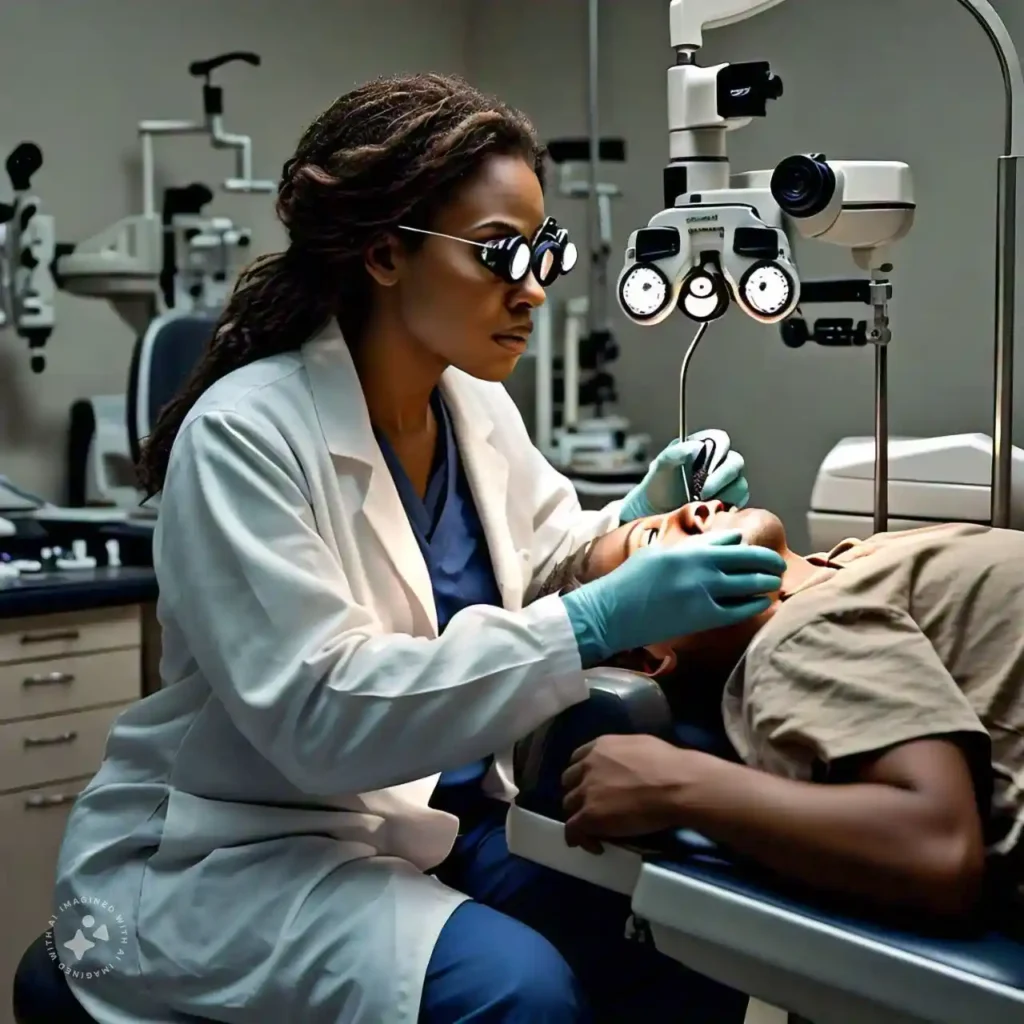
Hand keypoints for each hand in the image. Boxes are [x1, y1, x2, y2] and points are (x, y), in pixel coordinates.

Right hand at [560, 530, 785, 664]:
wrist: (612, 611)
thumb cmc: (632, 580)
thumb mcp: (660, 552)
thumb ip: (697, 545)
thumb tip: (732, 539)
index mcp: (688, 548)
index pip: (730, 541)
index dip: (749, 546)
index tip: (756, 552)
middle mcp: (700, 566)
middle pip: (748, 559)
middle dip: (768, 561)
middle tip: (778, 565)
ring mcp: (703, 592)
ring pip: (749, 584)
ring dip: (767, 582)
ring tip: (775, 582)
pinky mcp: (702, 617)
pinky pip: (739, 609)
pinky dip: (755, 605)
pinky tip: (762, 602)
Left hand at [562, 734, 688, 853]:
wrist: (676, 785)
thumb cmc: (669, 764)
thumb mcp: (640, 746)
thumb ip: (624, 754)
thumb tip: (627, 764)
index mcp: (601, 746)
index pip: (578, 759)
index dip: (583, 774)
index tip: (592, 784)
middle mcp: (588, 766)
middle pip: (569, 781)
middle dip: (579, 793)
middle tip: (594, 806)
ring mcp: (586, 791)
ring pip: (569, 805)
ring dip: (580, 816)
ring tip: (596, 829)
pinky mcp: (589, 815)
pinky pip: (573, 829)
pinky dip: (580, 838)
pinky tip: (596, 846)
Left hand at [620, 433, 748, 521]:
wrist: (657, 513)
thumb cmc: (658, 486)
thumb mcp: (660, 468)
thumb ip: (674, 453)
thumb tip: (696, 446)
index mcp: (703, 447)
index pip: (721, 440)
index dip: (718, 451)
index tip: (706, 468)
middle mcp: (718, 463)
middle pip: (735, 462)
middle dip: (721, 478)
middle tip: (702, 493)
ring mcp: (727, 483)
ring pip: (740, 484)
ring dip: (724, 495)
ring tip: (701, 504)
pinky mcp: (731, 502)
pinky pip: (739, 502)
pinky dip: (726, 507)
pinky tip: (710, 512)